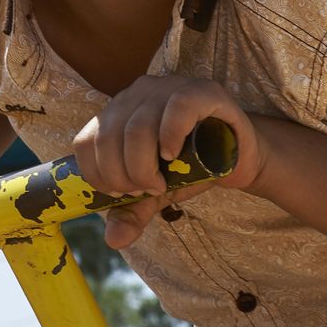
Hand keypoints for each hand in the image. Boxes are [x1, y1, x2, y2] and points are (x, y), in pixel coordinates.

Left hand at [71, 76, 262, 249]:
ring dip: (143, 166)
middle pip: (110, 136)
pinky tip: (173, 156)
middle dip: (124, 175)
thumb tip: (113, 240)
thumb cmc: (194, 167)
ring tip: (160, 182)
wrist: (239, 158)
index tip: (120, 193)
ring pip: (138, 127)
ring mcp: (169, 87)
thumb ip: (132, 211)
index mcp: (119, 111)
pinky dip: (170, 137)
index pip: (87, 140)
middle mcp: (139, 93)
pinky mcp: (201, 91)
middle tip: (146, 190)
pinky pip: (176, 108)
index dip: (96, 173)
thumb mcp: (156, 193)